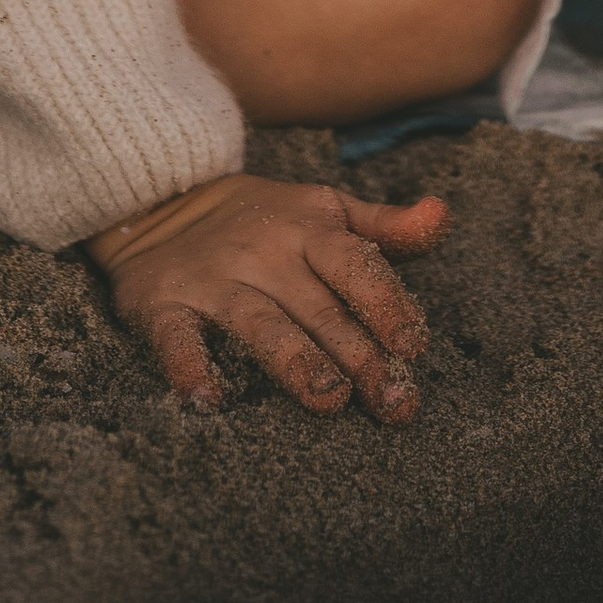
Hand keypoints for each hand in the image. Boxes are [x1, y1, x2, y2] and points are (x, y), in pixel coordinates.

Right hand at [89, 171, 447, 419]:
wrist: (160, 199)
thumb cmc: (261, 218)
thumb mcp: (323, 210)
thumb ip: (383, 225)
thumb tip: (442, 217)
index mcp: (308, 229)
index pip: (355, 265)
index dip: (385, 303)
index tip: (413, 346)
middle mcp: (265, 253)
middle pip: (318, 308)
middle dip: (358, 356)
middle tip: (395, 403)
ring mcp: (214, 279)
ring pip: (259, 322)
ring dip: (294, 359)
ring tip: (328, 398)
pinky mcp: (165, 303)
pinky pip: (176, 337)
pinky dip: (187, 365)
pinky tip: (206, 398)